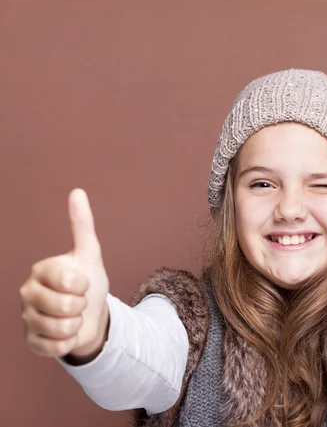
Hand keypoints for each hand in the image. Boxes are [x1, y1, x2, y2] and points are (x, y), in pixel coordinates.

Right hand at [20, 189, 109, 361]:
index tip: (82, 282)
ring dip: (76, 324)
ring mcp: (26, 318)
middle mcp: (27, 292)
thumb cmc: (87, 282)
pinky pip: (56, 347)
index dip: (84, 284)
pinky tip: (65, 333)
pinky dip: (68, 342)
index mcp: (41, 269)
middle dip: (81, 305)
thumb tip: (77, 191)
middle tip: (78, 301)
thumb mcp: (89, 254)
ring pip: (62, 327)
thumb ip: (82, 225)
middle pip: (66, 306)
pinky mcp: (31, 341)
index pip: (69, 280)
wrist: (89, 315)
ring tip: (72, 316)